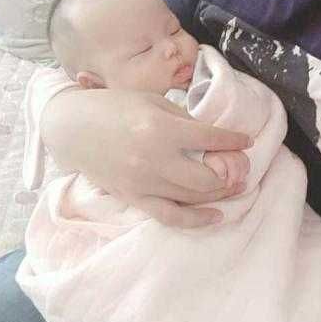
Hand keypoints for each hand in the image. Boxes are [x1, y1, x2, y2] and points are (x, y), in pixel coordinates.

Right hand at [41, 88, 251, 226]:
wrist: (73, 128)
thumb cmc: (115, 107)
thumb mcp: (153, 101)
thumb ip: (183, 119)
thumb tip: (211, 137)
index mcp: (160, 128)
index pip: (210, 138)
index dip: (234, 140)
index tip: (247, 141)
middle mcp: (154, 159)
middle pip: (206, 177)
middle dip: (231, 174)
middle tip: (243, 169)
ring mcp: (143, 183)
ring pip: (192, 197)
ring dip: (220, 194)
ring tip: (235, 187)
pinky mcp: (134, 198)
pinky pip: (169, 216)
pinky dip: (195, 219)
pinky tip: (216, 215)